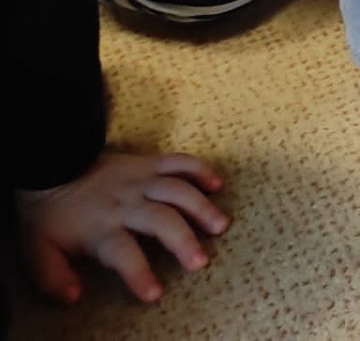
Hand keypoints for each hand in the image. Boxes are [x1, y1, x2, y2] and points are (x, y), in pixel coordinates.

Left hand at [15, 151, 228, 304]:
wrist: (52, 165)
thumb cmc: (49, 215)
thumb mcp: (38, 251)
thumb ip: (53, 277)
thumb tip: (74, 297)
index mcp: (100, 228)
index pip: (122, 253)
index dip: (139, 274)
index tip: (155, 294)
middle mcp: (126, 203)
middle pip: (160, 220)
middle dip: (182, 241)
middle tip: (201, 261)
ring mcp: (141, 179)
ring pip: (177, 190)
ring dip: (200, 207)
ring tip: (220, 225)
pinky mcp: (149, 162)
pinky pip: (179, 162)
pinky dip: (200, 171)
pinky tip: (216, 185)